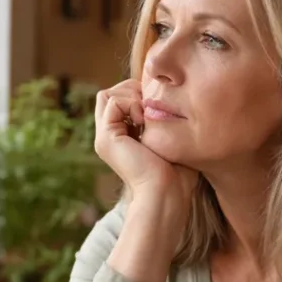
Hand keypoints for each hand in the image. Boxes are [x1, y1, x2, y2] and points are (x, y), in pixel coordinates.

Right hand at [93, 79, 197, 204]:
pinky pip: (111, 102)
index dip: (136, 92)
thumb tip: (168, 97)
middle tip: (151, 105)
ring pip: (106, 95)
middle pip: (109, 94)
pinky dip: (130, 104)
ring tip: (147, 115)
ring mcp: (104, 138)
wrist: (167, 192)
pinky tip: (144, 121)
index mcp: (120, 137)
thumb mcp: (169, 138)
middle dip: (131, 89)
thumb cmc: (177, 171)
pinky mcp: (106, 138)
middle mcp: (109, 137)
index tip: (157, 105)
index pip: (118, 99)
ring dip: (130, 96)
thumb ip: (161, 119)